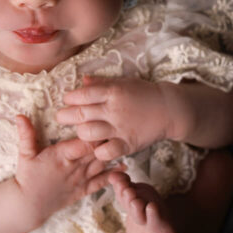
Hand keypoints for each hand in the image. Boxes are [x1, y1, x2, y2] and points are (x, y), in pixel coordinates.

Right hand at [13, 115, 113, 224]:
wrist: (28, 204)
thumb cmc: (27, 177)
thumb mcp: (24, 154)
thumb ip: (25, 134)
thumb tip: (19, 115)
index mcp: (61, 156)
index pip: (84, 143)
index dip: (96, 133)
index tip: (104, 122)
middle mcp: (74, 167)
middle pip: (96, 151)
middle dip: (108, 140)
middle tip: (121, 128)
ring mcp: (80, 180)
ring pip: (101, 165)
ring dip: (113, 155)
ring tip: (126, 144)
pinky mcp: (82, 190)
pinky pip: (100, 182)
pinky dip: (113, 175)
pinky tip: (124, 167)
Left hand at [56, 75, 175, 161]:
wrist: (169, 109)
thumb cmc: (144, 93)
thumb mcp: (124, 82)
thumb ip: (102, 83)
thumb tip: (83, 80)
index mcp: (112, 92)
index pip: (82, 95)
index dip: (70, 98)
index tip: (68, 100)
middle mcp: (114, 110)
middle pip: (80, 114)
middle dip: (65, 116)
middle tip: (62, 117)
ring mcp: (120, 128)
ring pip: (88, 133)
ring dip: (80, 133)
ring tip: (82, 131)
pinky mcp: (128, 144)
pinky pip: (105, 152)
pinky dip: (98, 151)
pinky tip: (98, 146)